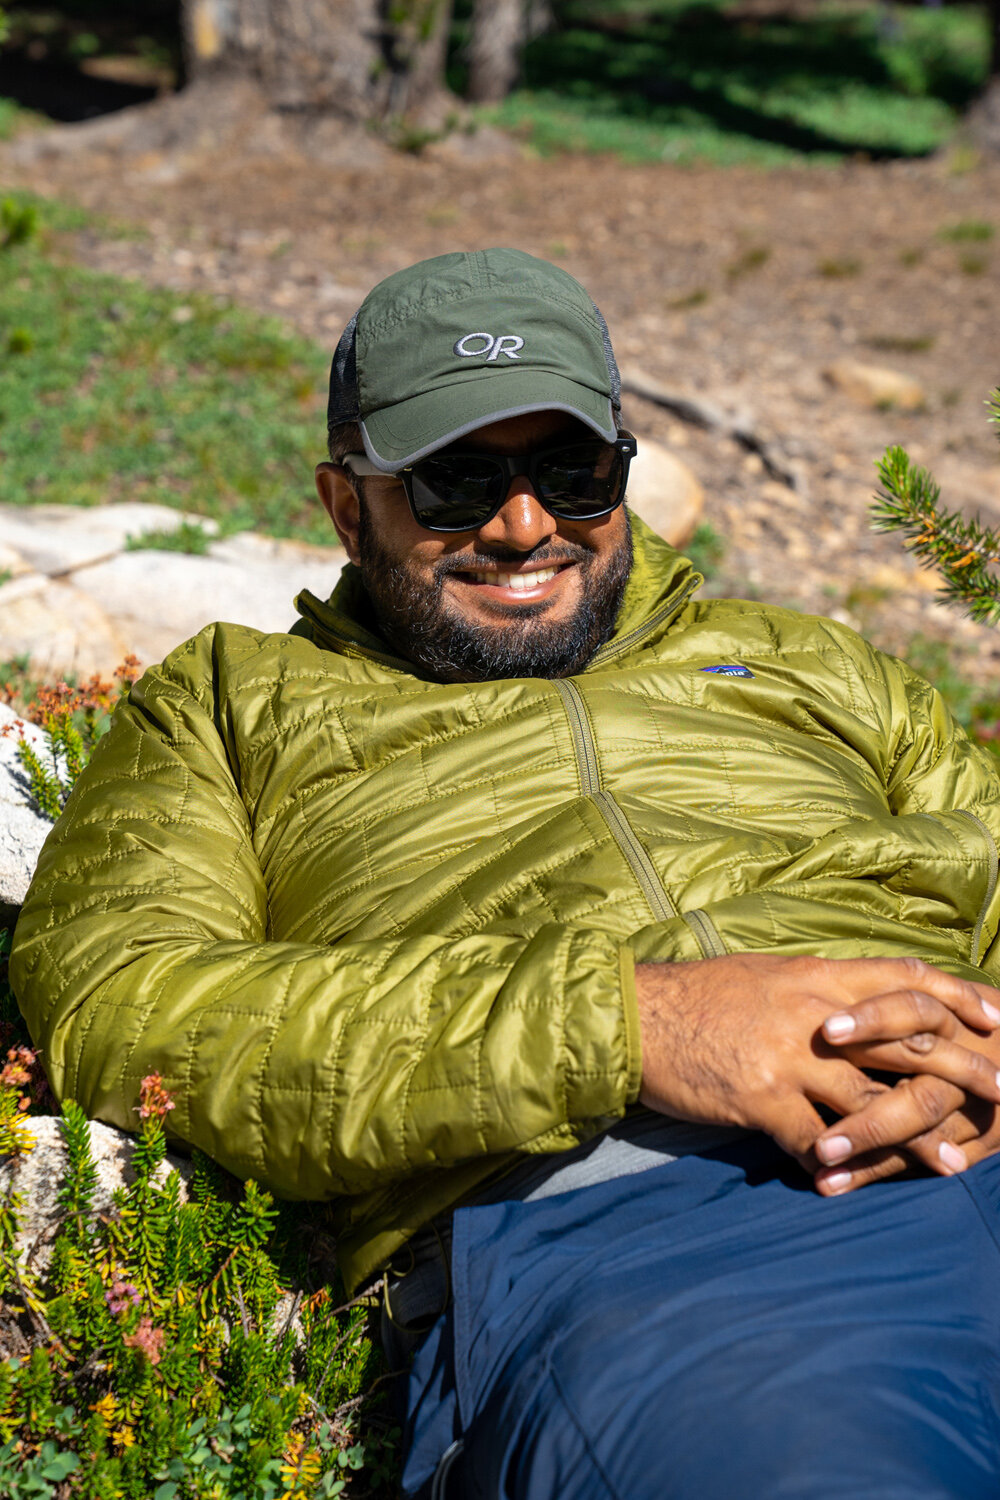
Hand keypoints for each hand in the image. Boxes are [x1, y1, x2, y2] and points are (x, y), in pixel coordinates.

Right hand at [635, 953, 999, 1178]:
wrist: (634, 1015)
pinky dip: (837, 1166)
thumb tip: (850, 1010)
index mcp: (815, 976)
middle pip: (907, 1039)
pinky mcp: (761, 1098)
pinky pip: (813, 1140)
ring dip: (919, 1136)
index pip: (905, 978)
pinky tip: (851, 1186)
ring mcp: (789, 1057)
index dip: (957, 996)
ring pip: (873, 1100)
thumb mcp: (762, 976)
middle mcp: (812, 1013)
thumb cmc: (695, 997)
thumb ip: (812, 990)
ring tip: (957, 1164)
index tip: (995, 1016)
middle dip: (963, 1068)